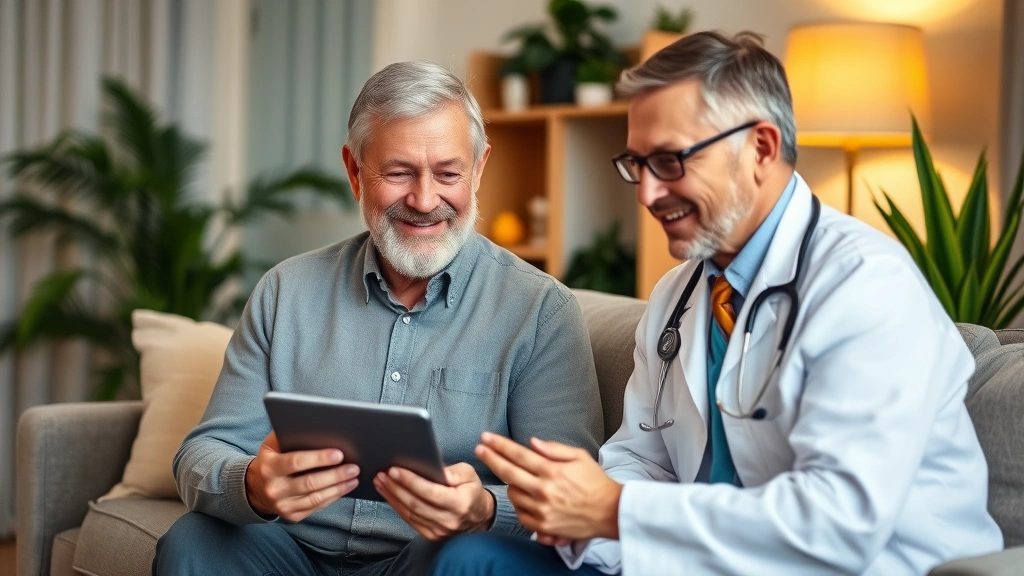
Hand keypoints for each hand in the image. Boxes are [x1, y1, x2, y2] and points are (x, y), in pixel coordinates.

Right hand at [244, 432, 359, 521]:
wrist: (255, 488)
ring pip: (316, 498)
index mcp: (269, 467)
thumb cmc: (271, 459)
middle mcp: (274, 489)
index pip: (296, 462)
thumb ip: (289, 435)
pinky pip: (316, 507)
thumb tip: (317, 427)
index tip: (339, 454)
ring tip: (354, 478)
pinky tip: (344, 488)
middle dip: (335, 475)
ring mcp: (283, 506)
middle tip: (354, 467)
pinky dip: (333, 497)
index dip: (319, 458)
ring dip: (338, 488)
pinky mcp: (292, 516)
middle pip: (309, 483)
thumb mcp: (272, 445)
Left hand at [373, 463, 494, 540]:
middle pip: (416, 503)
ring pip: (409, 513)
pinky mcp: (431, 535)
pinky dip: (397, 507)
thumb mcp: (470, 475)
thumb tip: (436, 469)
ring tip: (380, 482)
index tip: (394, 470)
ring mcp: (439, 531)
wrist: (478, 516)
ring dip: (392, 496)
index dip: (410, 481)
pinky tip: (388, 495)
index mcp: (460, 503)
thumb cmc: (471, 491)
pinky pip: (410, 520)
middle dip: (396, 488)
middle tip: (382, 474)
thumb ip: (455, 471)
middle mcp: (448, 520)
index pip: (430, 492)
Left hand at [476, 432, 621, 541]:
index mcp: (552, 471)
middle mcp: (544, 490)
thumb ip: (554, 449)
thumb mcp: (579, 456)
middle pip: (507, 472)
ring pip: (512, 494)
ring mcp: (542, 510)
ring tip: (515, 477)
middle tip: (479, 449)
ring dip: (509, 483)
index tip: (485, 438)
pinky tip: (523, 497)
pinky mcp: (544, 527)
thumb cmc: (596, 482)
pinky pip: (520, 514)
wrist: (611, 512)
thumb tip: (531, 443)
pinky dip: (519, 504)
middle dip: (490, 458)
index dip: (499, 445)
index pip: (518, 455)